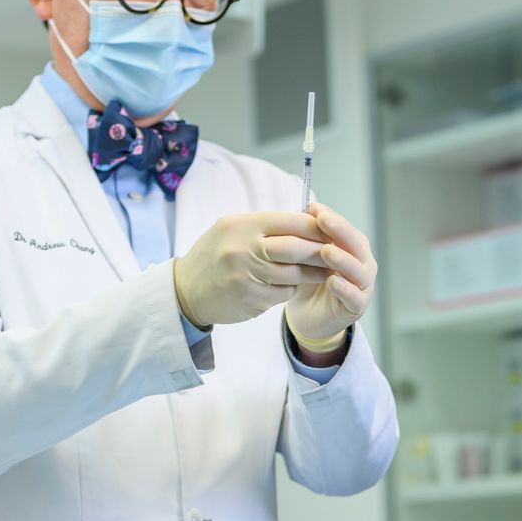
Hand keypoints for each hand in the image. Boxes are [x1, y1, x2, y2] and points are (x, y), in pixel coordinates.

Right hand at [173, 212, 329, 327]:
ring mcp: (247, 276)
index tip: (331, 230)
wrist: (184, 290)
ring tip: (324, 271)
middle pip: (296, 248)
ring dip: (313, 273)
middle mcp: (244, 249)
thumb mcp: (231, 229)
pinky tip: (291, 285)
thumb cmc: (214, 255)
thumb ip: (265, 226)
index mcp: (242, 226)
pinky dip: (291, 289)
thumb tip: (307, 221)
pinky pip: (283, 293)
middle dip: (321, 251)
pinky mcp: (251, 300)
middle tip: (337, 254)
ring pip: (294, 274)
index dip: (315, 226)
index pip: (290, 221)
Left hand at [284, 202, 377, 346]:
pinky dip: (345, 289)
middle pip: (355, 245)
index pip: (345, 228)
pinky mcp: (356, 307)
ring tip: (326, 251)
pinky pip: (354, 297)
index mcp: (353, 248)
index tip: (313, 207)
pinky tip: (333, 282)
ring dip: (343, 259)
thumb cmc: (311, 281)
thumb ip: (310, 237)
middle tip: (323, 220)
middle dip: (340, 231)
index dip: (331, 217)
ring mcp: (362, 287)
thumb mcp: (308, 256)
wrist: (308, 316)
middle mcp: (362, 264)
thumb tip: (305, 208)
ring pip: (357, 271)